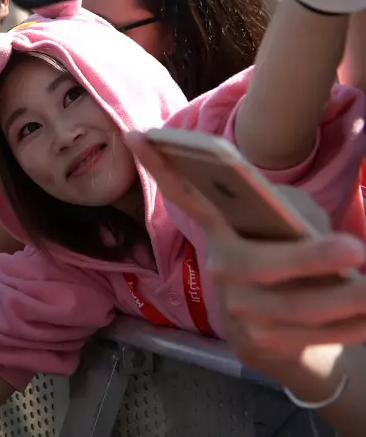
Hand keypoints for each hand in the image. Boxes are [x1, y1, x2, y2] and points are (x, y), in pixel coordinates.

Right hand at [124, 133, 365, 366]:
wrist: (274, 337)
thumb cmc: (279, 255)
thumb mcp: (277, 226)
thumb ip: (282, 216)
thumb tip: (310, 233)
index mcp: (217, 230)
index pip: (185, 196)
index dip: (160, 167)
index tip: (137, 135)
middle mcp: (219, 270)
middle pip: (260, 263)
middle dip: (308, 258)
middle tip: (354, 248)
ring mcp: (237, 312)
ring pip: (297, 307)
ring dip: (346, 300)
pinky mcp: (258, 346)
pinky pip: (312, 336)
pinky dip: (349, 327)